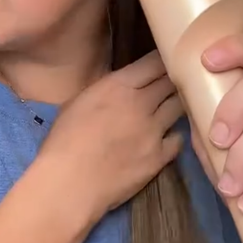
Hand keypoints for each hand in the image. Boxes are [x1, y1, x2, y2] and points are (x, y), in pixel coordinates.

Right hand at [38, 51, 182, 225]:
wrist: (69, 183)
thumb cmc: (63, 141)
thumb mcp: (78, 102)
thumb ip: (104, 90)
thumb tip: (120, 88)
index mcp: (118, 86)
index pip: (154, 62)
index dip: (162, 60)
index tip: (167, 58)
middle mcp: (142, 103)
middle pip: (171, 82)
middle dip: (175, 79)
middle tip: (177, 80)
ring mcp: (154, 131)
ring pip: (179, 108)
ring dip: (177, 105)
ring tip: (174, 106)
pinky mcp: (160, 157)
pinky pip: (178, 139)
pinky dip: (174, 136)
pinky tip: (168, 137)